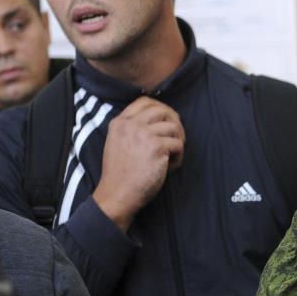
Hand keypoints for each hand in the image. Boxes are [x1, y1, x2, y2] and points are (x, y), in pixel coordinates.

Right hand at [93, 96, 184, 231]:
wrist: (117, 194)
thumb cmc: (120, 174)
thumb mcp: (117, 143)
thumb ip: (131, 129)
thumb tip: (160, 120)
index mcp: (120, 123)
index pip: (144, 101)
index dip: (161, 108)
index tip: (168, 120)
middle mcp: (131, 125)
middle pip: (162, 110)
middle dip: (175, 121)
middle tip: (177, 137)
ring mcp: (144, 135)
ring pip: (174, 127)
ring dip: (179, 141)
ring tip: (173, 156)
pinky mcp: (157, 148)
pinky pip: (178, 144)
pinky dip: (179, 156)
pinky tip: (171, 167)